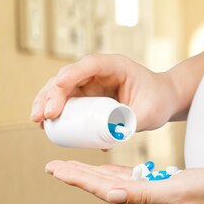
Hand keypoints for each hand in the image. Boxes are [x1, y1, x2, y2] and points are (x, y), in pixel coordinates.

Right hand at [30, 53, 176, 131]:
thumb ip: (130, 122)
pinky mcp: (88, 97)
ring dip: (46, 103)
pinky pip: (67, 101)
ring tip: (38, 121)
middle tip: (42, 115)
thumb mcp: (149, 112)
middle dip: (51, 94)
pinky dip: (56, 112)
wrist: (164, 100)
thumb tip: (109, 138)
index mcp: (115, 66)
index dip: (71, 75)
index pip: (89, 65)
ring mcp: (91, 83)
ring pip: (61, 88)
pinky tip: (47, 126)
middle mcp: (99, 71)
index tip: (58, 89)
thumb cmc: (159, 100)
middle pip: (68, 76)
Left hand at [44, 160, 203, 203]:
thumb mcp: (177, 191)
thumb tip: (108, 196)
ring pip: (115, 184)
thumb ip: (144, 194)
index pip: (102, 190)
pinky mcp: (162, 190)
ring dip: (93, 175)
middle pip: (103, 187)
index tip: (56, 168)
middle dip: (78, 176)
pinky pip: (133, 182)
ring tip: (74, 168)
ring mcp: (153, 199)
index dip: (78, 178)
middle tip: (54, 166)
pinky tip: (109, 170)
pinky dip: (116, 174)